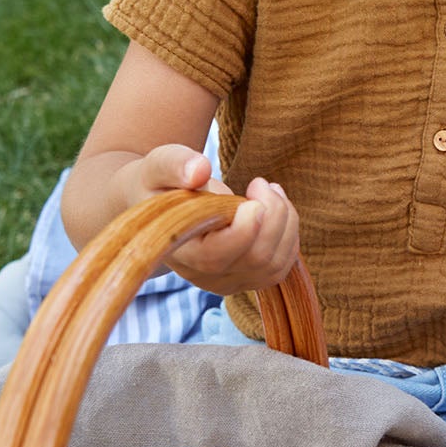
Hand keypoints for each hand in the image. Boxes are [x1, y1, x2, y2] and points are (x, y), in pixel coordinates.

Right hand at [116, 144, 300, 296]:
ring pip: (274, 264)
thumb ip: (174, 164)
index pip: (216, 255)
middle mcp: (202, 276)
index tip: (253, 199)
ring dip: (285, 221)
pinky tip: (274, 207)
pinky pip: (281, 266)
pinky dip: (288, 233)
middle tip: (259, 182)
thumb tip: (200, 170)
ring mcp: (227, 282)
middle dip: (272, 214)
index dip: (244, 230)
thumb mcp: (157, 166)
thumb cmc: (159, 184)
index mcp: (177, 250)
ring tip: (267, 189)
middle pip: (256, 259)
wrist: (161, 208)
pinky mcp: (246, 279)